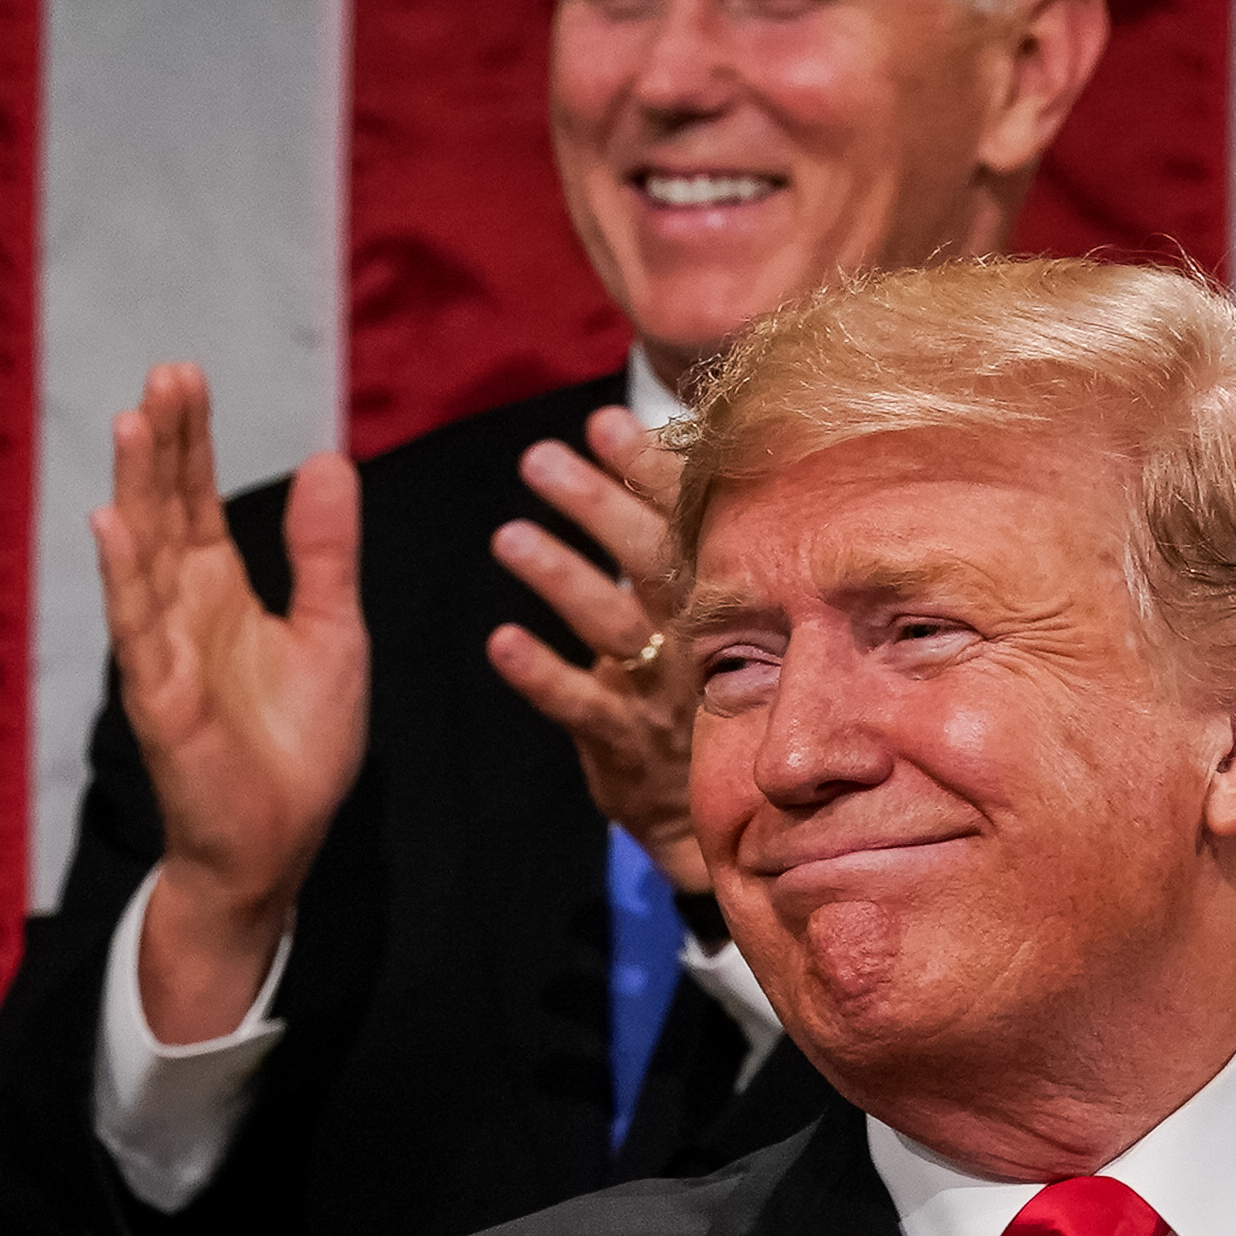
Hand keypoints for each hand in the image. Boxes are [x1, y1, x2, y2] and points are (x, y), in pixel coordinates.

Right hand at [96, 361, 367, 1040]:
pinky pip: (138, 630)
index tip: (186, 375)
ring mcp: (163, 651)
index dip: (190, 439)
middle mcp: (182, 609)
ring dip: (134, 490)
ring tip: (130, 424)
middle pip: (164, 509)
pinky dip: (124, 578)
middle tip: (164, 375)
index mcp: (221, 589)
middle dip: (162, 444)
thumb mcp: (333, 631)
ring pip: (142, 556)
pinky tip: (112, 525)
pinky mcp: (161, 700)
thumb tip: (329, 460)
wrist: (278, 844)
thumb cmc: (298, 745)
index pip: (196, 497)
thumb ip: (325, 552)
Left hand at [487, 405, 702, 888]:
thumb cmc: (709, 684)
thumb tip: (662, 440)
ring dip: (562, 579)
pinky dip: (543, 676)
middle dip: (597, 506)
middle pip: (651, 564)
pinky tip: (503, 644)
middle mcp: (703, 639)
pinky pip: (583, 708)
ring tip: (508, 538)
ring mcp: (665, 694)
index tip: (607, 423)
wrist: (732, 812)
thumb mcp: (717, 612)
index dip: (649, 471)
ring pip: (615, 629)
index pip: (692, 522)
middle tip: (540, 460)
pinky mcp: (626, 743)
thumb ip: (689, 537)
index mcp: (726, 597)